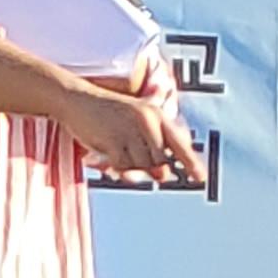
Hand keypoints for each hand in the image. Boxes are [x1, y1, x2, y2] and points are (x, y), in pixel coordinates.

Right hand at [58, 80, 204, 185]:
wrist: (77, 99)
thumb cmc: (107, 114)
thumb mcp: (134, 122)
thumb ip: (150, 146)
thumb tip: (162, 174)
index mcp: (156, 115)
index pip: (179, 143)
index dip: (191, 162)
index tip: (200, 178)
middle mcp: (147, 121)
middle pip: (160, 161)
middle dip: (148, 167)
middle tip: (129, 155)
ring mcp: (130, 131)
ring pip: (142, 166)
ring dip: (130, 166)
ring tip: (116, 150)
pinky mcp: (112, 140)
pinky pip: (123, 167)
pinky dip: (117, 168)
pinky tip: (106, 155)